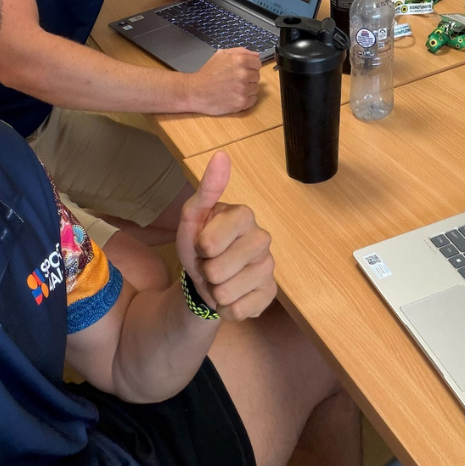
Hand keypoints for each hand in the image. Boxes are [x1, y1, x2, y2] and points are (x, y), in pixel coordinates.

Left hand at [176, 150, 275, 319]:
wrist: (207, 279)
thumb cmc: (200, 244)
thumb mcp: (193, 217)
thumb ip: (206, 189)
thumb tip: (221, 155)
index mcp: (244, 216)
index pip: (210, 242)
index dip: (200, 248)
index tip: (202, 244)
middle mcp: (263, 238)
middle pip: (218, 270)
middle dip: (206, 272)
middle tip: (210, 264)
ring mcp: (269, 268)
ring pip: (227, 292)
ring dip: (215, 292)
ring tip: (219, 280)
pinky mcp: (270, 294)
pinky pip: (239, 310)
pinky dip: (227, 308)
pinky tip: (231, 295)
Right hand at [180, 48, 260, 114]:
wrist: (195, 91)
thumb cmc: (207, 73)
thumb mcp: (221, 55)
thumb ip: (241, 52)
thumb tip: (256, 55)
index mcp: (240, 60)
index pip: (258, 64)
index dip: (250, 67)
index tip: (241, 71)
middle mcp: (244, 74)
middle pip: (257, 76)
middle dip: (248, 78)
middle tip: (233, 80)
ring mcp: (243, 89)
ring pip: (255, 88)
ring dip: (247, 89)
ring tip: (232, 89)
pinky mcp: (241, 103)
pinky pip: (253, 100)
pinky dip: (246, 99)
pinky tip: (234, 96)